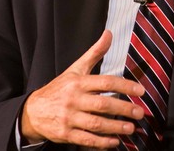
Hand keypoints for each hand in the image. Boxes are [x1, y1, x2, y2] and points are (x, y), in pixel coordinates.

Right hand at [20, 30, 144, 147]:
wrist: (33, 111)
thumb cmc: (59, 89)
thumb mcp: (76, 69)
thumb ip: (95, 52)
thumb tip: (109, 34)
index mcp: (78, 82)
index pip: (105, 82)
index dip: (125, 86)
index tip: (140, 91)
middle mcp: (74, 99)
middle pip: (102, 104)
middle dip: (124, 108)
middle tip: (140, 112)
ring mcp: (69, 117)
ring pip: (96, 123)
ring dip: (116, 127)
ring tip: (131, 128)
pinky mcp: (65, 133)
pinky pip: (86, 139)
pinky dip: (101, 142)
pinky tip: (114, 141)